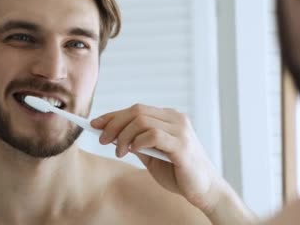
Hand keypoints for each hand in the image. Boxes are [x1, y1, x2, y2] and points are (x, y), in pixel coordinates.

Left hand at [90, 104, 224, 211]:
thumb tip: (111, 133)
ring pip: (142, 120)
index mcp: (169, 118)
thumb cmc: (178, 173)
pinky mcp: (182, 144)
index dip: (113, 115)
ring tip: (119, 151)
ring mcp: (180, 129)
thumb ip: (136, 143)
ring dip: (124, 135)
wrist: (204, 190)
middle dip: (114, 124)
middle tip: (102, 140)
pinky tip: (133, 151)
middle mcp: (175, 118)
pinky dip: (138, 141)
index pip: (136, 109)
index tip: (94, 124)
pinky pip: (153, 135)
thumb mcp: (151, 155)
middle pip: (136, 111)